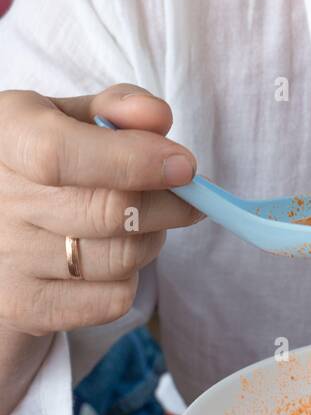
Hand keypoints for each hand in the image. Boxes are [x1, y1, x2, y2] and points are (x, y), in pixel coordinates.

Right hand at [0, 84, 200, 337]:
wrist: (1, 228)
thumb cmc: (47, 162)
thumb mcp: (70, 119)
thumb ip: (117, 107)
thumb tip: (158, 118)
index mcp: (5, 135)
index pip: (58, 154)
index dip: (131, 161)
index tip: (185, 166)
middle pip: (109, 211)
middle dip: (169, 204)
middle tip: (187, 195)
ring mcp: (6, 258)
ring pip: (121, 257)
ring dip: (152, 239)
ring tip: (141, 223)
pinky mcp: (24, 306)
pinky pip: (113, 299)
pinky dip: (130, 279)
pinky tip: (110, 256)